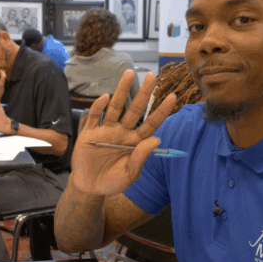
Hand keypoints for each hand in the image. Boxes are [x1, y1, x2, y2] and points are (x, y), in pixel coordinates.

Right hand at [70, 70, 175, 195]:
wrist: (89, 188)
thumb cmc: (112, 182)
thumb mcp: (130, 174)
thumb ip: (141, 157)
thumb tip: (157, 139)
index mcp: (135, 142)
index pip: (151, 123)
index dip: (161, 110)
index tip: (173, 96)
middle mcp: (122, 132)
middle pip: (134, 109)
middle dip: (143, 93)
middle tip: (152, 76)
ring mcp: (105, 131)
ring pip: (115, 107)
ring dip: (122, 90)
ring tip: (129, 74)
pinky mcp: (89, 133)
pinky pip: (94, 116)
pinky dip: (99, 106)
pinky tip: (105, 97)